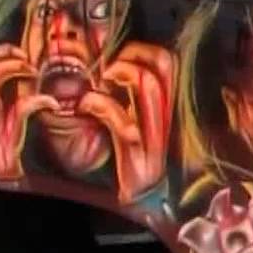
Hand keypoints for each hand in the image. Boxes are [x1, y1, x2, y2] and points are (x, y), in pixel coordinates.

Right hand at [0, 43, 54, 181]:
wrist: (1, 169)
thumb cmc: (8, 140)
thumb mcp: (11, 111)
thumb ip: (17, 94)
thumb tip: (35, 75)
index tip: (19, 51)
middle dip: (1, 54)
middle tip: (24, 57)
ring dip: (12, 69)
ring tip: (32, 72)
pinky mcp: (5, 129)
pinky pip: (19, 106)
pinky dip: (39, 101)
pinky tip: (53, 104)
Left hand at [77, 41, 175, 203]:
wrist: (135, 202)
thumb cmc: (126, 158)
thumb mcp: (133, 122)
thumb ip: (130, 95)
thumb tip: (110, 63)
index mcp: (166, 108)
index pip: (168, 62)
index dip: (142, 50)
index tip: (118, 58)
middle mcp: (166, 117)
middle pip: (163, 66)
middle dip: (131, 57)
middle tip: (108, 71)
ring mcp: (153, 134)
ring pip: (148, 85)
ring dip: (118, 75)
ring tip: (98, 86)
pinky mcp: (136, 153)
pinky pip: (123, 119)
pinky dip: (99, 104)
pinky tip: (84, 107)